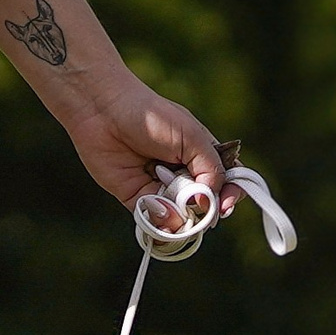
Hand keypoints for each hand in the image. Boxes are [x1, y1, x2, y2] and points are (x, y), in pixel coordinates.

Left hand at [59, 72, 224, 214]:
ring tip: (173, 200)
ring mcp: (162, 189)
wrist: (105, 111)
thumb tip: (212, 202)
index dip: (230, 197)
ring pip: (181, 217)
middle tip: (197, 204)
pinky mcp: (138, 199)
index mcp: (203, 157)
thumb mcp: (191, 138)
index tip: (225, 206)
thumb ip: (210, 169)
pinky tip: (158, 210)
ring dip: (182, 218)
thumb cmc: (152, 116)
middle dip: (205, 210)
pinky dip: (160, 222)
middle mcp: (184, 176)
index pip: (227, 183)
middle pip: (206, 205)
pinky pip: (154, 221)